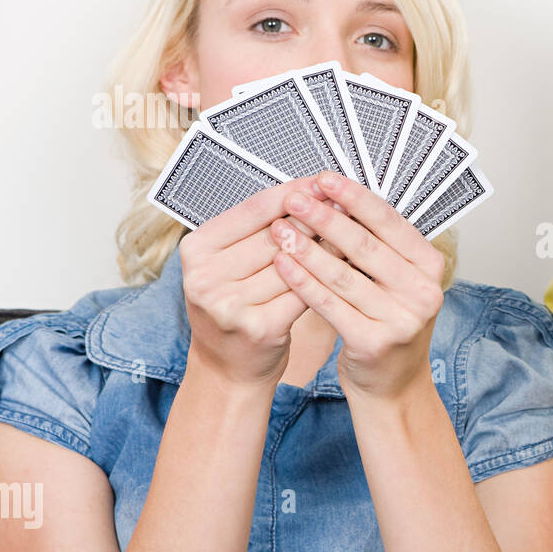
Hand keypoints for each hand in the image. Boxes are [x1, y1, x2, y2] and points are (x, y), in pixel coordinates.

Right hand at [180, 175, 343, 387]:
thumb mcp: (230, 265)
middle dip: (316, 218)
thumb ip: (258, 232)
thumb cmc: (236, 308)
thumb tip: (309, 193)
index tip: (321, 182)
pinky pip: (304, 293)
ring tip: (356, 232)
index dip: (293, 192)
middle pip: (275, 234)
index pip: (253, 209)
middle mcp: (205, 276)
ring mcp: (229, 304)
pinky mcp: (258, 327)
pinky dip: (328, 278)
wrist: (226, 369)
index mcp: (197, 249)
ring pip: (294, 264)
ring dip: (328, 247)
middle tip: (348, 204)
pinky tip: (348, 267)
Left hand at [269, 171, 445, 399]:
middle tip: (295, 198)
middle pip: (365, 245)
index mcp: (430, 266)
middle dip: (325, 218)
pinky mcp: (374, 342)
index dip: (354, 198)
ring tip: (280, 230)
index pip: (390, 222)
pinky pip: (330, 304)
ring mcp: (402, 319)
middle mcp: (423, 291)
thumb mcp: (397, 280)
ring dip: (307, 248)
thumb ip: (378, 245)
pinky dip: (303, 282)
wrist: (393, 383)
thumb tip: (338, 198)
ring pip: (343, 274)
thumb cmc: (388, 321)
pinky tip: (284, 264)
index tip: (324, 179)